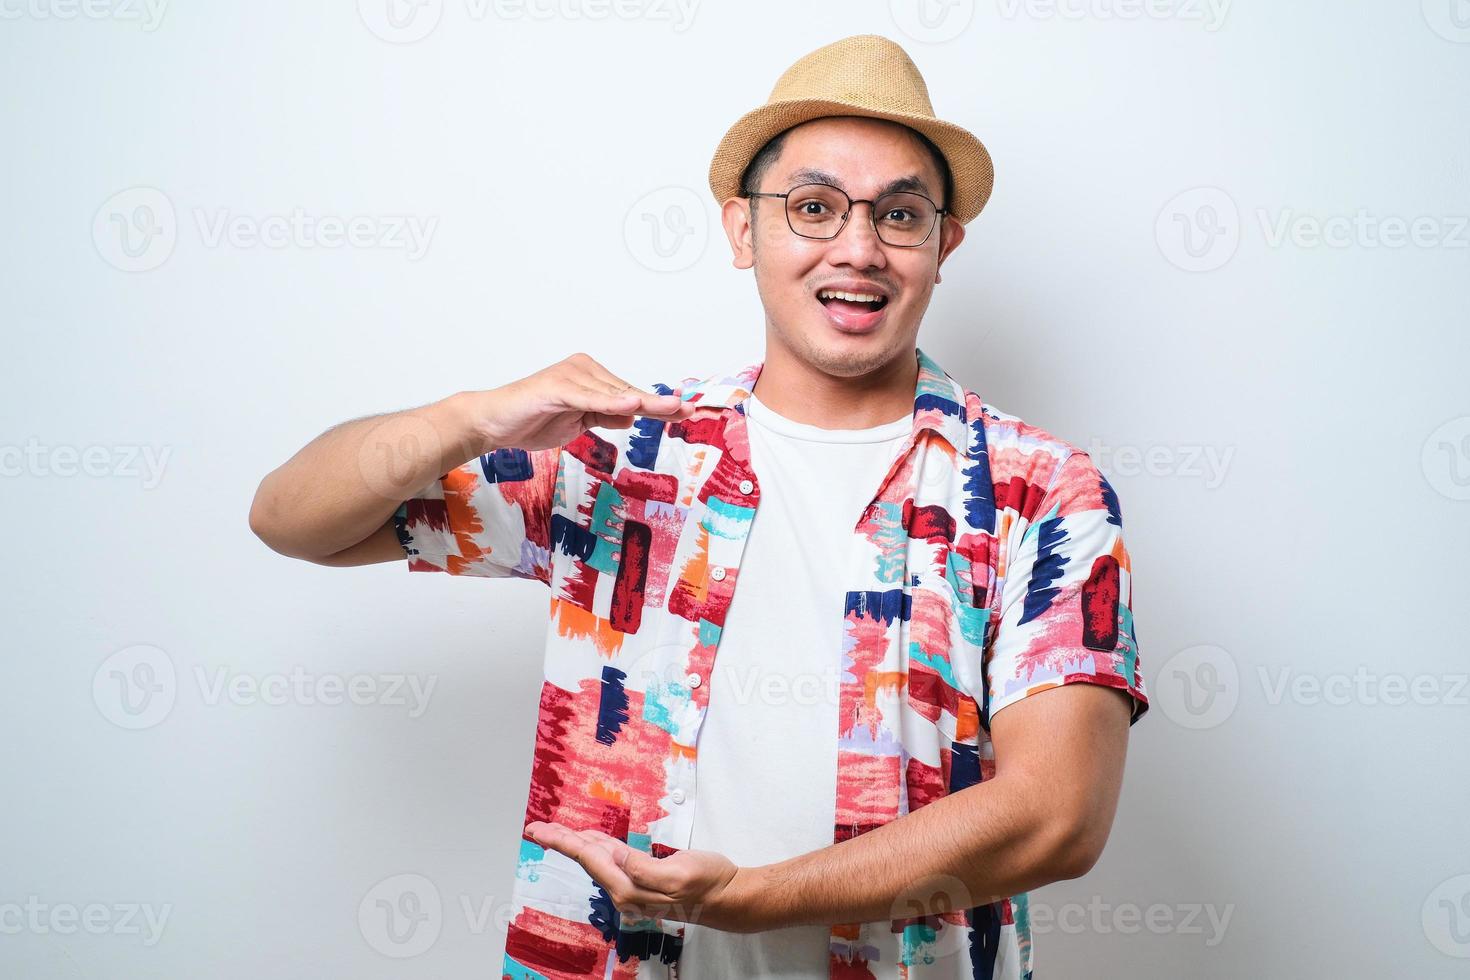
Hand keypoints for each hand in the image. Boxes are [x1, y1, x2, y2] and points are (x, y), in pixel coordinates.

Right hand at [467, 353, 697, 452]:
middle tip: (689, 409)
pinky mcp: (555, 388)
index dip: (658, 405)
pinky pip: (588, 398)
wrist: (495, 423)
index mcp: (590, 377)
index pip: (629, 394)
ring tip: (671, 409)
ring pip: (613, 394)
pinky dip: (608, 403)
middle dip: (659, 404)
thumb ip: (604, 416)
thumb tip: (631, 416)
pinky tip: (630, 407)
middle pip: (627, 392)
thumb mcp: (578, 422)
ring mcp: (570, 376)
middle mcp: (583, 370)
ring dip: (642, 404)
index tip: (685, 410)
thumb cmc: (533, 420)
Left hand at [525, 820, 761, 933]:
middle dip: (561, 843)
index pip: (589, 858)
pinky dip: (596, 850)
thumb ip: (642, 869)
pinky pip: (611, 864)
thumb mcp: (678, 872)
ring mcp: (633, 889)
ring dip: (575, 845)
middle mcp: (626, 892)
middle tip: (537, 828)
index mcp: (631, 888)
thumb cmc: (708, 881)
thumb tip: (612, 856)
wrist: (727, 896)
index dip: (563, 842)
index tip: (540, 830)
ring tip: (555, 832)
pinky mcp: (641, 883)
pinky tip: (590, 843)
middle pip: (587, 860)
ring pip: (597, 862)